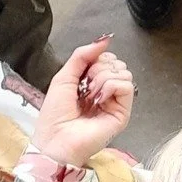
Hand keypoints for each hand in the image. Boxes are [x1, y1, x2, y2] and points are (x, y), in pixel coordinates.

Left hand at [32, 38, 134, 167]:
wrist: (54, 141)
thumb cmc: (54, 116)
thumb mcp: (63, 77)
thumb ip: (82, 55)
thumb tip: (105, 40)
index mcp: (91, 84)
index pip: (106, 59)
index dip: (96, 59)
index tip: (83, 72)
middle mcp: (105, 93)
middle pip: (116, 63)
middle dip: (99, 68)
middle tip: (85, 86)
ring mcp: (115, 103)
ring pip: (124, 72)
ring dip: (103, 78)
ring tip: (90, 94)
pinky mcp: (122, 113)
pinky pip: (127, 86)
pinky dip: (111, 86)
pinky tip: (99, 97)